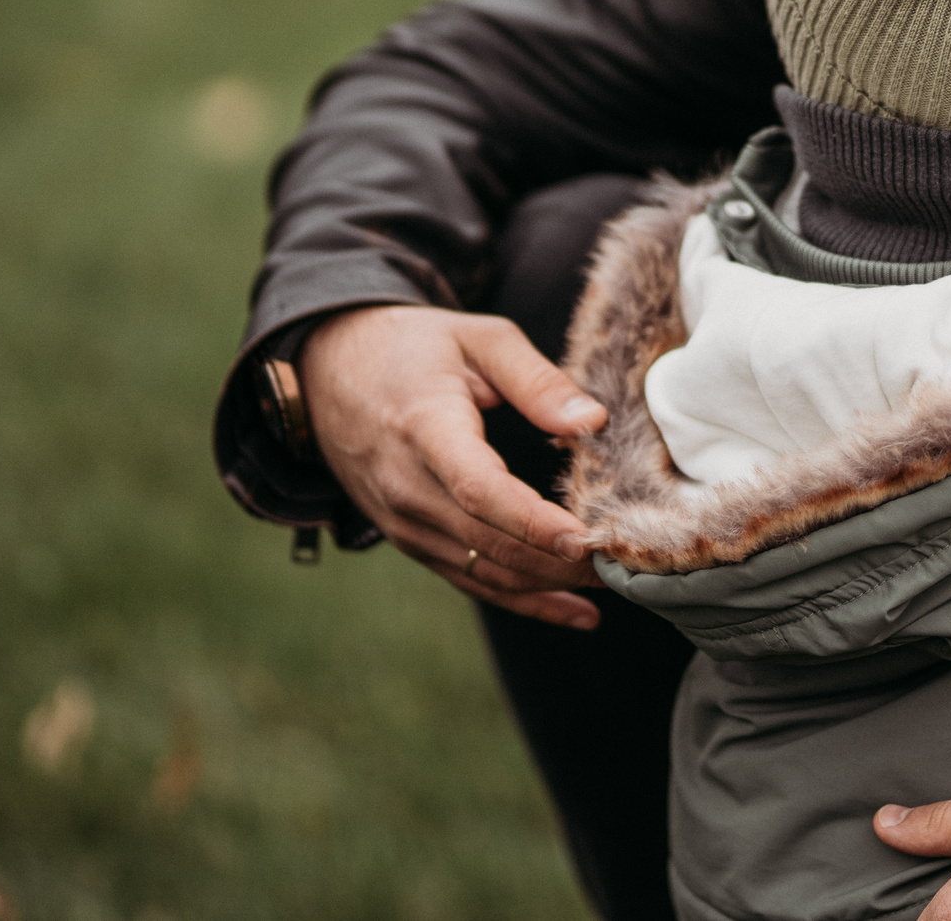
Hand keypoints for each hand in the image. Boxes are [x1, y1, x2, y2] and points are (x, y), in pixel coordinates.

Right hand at [300, 304, 609, 627]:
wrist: (327, 368)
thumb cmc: (412, 346)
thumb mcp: (478, 339)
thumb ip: (536, 380)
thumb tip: (594, 421)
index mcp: (424, 429)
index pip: (479, 490)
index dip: (533, 522)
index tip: (586, 538)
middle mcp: (406, 486)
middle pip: (488, 542)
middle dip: (559, 562)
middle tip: (624, 561)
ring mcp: (402, 520)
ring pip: (482, 571)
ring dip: (549, 585)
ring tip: (613, 583)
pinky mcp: (407, 538)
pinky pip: (468, 579)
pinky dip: (523, 600)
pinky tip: (575, 612)